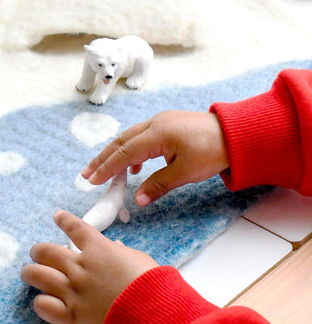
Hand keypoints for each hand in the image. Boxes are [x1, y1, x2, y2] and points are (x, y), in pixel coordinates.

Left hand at [21, 210, 157, 323]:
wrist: (152, 314)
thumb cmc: (152, 284)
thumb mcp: (139, 259)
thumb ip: (121, 253)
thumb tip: (114, 249)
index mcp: (98, 249)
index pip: (74, 227)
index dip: (63, 220)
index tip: (57, 216)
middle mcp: (79, 267)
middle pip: (45, 251)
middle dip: (38, 251)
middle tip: (38, 253)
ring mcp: (72, 291)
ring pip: (37, 275)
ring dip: (31, 273)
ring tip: (30, 274)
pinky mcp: (71, 317)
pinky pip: (44, 306)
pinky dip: (41, 303)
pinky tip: (43, 302)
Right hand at [81, 111, 228, 206]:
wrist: (237, 132)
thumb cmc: (213, 151)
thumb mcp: (185, 172)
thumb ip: (158, 185)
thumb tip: (137, 200)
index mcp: (156, 135)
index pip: (124, 153)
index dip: (106, 168)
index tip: (91, 180)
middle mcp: (154, 125)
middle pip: (120, 142)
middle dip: (102, 159)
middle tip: (87, 174)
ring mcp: (160, 123)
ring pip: (129, 138)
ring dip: (115, 154)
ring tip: (103, 170)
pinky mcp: (167, 125)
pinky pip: (141, 137)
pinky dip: (132, 151)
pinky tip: (135, 166)